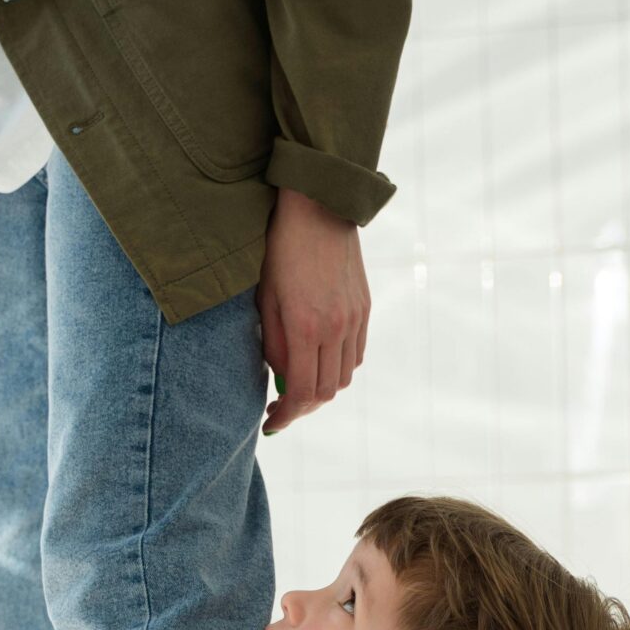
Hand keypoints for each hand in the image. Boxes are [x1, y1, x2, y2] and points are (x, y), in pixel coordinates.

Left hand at [256, 188, 367, 433]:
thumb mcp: (265, 298)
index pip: (302, 393)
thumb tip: (281, 378)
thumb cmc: (279, 248)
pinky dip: (339, 367)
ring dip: (323, 388)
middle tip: (281, 406)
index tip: (271, 422)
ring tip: (300, 382)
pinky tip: (321, 359)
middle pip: (327, 392)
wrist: (318, 208)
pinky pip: (356, 354)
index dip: (287, 415)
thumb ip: (274, 344)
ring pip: (344, 376)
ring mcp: (355, 319)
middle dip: (303, 407)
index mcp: (305, 327)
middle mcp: (336, 328)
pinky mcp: (364, 309)